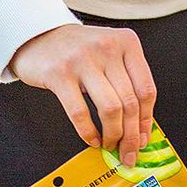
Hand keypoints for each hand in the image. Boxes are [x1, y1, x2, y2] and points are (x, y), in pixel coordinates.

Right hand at [8, 24, 156, 166]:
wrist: (40, 34)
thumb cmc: (78, 50)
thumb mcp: (109, 55)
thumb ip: (126, 81)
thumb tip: (138, 125)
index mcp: (126, 43)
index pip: (146, 90)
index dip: (146, 121)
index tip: (143, 139)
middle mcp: (107, 48)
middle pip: (129, 103)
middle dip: (131, 136)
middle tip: (128, 151)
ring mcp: (83, 60)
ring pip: (110, 109)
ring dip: (113, 135)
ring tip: (109, 144)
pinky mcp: (60, 74)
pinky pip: (80, 113)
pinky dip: (88, 132)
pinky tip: (92, 139)